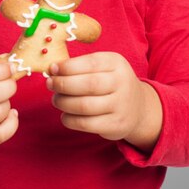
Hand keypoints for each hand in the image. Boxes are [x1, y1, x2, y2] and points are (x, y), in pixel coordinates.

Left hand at [46, 52, 161, 151]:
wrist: (138, 107)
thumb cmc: (110, 82)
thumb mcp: (102, 67)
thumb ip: (79, 66)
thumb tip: (52, 70)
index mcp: (116, 63)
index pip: (90, 63)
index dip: (67, 67)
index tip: (52, 69)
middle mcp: (122, 83)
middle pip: (87, 85)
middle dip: (62, 85)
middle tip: (50, 84)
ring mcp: (121, 105)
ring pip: (84, 106)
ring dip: (63, 103)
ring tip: (56, 100)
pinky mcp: (116, 125)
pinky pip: (86, 124)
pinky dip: (69, 119)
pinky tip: (65, 114)